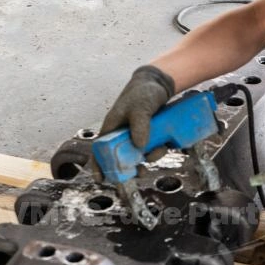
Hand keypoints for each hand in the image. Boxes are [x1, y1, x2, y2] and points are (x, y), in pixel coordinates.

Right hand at [90, 65, 174, 180]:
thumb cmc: (143, 92)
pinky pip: (151, 149)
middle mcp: (122, 134)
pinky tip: (166, 146)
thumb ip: (140, 125)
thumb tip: (140, 147)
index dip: (98, 166)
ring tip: (160, 150)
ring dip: (149, 158)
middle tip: (142, 173)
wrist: (160, 84)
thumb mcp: (140, 108)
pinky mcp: (149, 135)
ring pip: (139, 155)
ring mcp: (136, 135)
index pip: (100, 150)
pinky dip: (157, 151)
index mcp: (112, 128)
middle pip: (121, 157)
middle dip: (130, 168)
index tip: (101, 180)